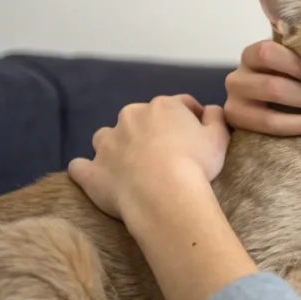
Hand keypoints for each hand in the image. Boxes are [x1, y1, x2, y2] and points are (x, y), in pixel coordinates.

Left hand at [68, 94, 229, 221]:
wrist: (164, 195)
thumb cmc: (195, 164)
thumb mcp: (219, 136)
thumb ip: (217, 116)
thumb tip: (211, 109)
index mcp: (163, 107)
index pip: (179, 104)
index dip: (190, 117)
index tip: (197, 134)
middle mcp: (130, 117)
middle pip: (140, 118)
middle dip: (150, 131)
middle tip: (166, 155)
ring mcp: (107, 143)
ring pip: (106, 138)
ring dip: (115, 146)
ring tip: (131, 166)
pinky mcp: (91, 171)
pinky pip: (81, 167)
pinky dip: (87, 170)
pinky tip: (96, 177)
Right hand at [224, 39, 300, 135]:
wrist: (273, 104)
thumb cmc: (291, 72)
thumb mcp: (293, 52)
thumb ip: (297, 34)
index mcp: (251, 54)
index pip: (267, 53)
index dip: (296, 63)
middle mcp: (237, 78)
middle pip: (272, 87)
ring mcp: (235, 104)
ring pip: (270, 113)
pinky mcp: (239, 125)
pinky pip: (271, 129)